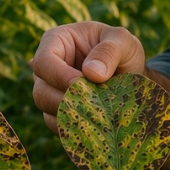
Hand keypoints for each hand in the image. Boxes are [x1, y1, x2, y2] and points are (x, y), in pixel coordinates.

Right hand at [29, 21, 145, 133]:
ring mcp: (50, 92)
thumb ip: (109, 51)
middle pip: (41, 92)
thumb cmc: (122, 49)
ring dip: (72, 117)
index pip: (44, 62)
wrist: (129, 72)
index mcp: (55, 42)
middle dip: (65, 102)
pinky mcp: (58, 113)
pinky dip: (76, 129)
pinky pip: (59, 126)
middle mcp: (46, 69)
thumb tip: (91, 73)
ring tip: (99, 117)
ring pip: (47, 112)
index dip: (60, 76)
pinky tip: (96, 127)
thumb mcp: (122, 41)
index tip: (84, 85)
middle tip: (94, 107)